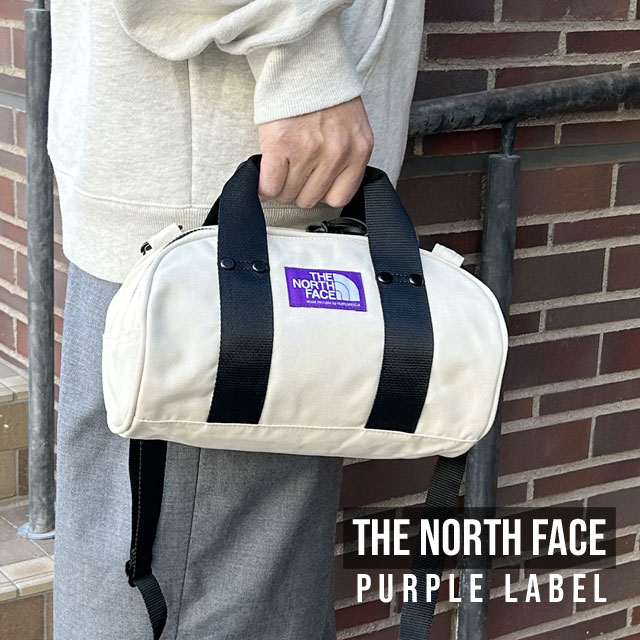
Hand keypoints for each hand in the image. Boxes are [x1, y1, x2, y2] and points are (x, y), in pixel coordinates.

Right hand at [257, 97, 373, 208]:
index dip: (321, 193)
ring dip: (280, 186)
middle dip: (297, 189)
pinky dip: (263, 186)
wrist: (303, 59)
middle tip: (292, 170)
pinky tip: (264, 175)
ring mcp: (309, 149)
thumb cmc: (324, 93)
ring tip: (280, 168)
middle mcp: (337, 152)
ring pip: (288, 194)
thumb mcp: (350, 127)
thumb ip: (345, 158)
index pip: (339, 197)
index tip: (311, 184)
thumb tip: (323, 190)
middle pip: (310, 199)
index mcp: (359, 149)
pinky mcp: (281, 144)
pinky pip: (270, 186)